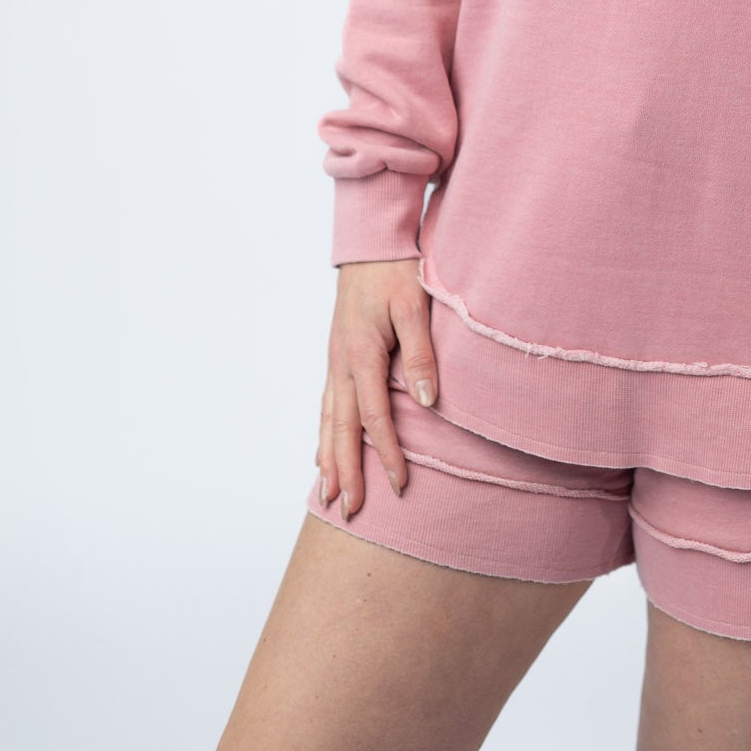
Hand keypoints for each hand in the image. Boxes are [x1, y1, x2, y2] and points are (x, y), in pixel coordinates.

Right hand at [314, 258, 439, 521]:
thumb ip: (419, 354)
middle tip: (350, 510)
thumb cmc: (397, 270)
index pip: (374, 416)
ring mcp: (334, 359)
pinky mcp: (336, 354)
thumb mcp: (415, 306)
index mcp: (361, 353)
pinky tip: (322, 450)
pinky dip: (324, 432)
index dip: (386, 453)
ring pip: (328, 419)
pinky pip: (327, 403)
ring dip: (329, 458)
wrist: (370, 240)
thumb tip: (427, 401)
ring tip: (329, 494)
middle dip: (346, 471)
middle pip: (342, 428)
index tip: (398, 484)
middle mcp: (341, 362)